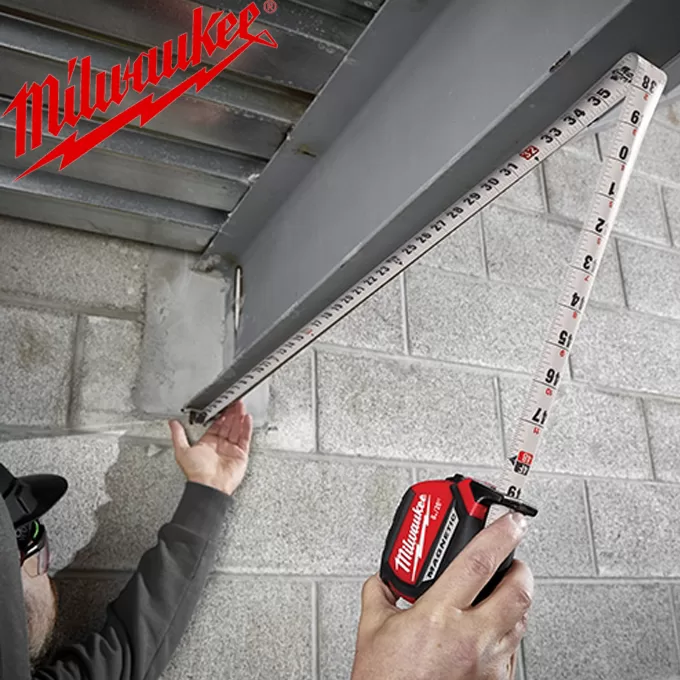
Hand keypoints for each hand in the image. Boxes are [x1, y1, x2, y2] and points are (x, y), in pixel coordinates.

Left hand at [169, 400, 252, 495]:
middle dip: (231, 413)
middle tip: (234, 403)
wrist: (209, 486)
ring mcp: (231, 450)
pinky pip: (245, 438)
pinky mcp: (241, 454)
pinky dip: (247, 428)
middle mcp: (220, 446)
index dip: (220, 415)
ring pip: (237, 429)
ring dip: (239, 417)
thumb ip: (178, 435)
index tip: (223, 406)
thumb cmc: (196, 473)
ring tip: (241, 406)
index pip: (216, 425)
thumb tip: (172, 424)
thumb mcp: (182, 450)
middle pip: (228, 425)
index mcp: (207, 444)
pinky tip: (247, 418)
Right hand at [351, 512, 531, 679]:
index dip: (500, 536)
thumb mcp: (372, 631)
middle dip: (521, 568)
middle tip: (514, 556)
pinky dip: (508, 633)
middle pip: (517, 593)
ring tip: (504, 589)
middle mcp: (471, 640)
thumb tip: (382, 582)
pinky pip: (512, 651)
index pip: (479, 564)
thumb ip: (380, 596)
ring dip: (517, 601)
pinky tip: (492, 628)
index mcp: (438, 617)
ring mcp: (487, 665)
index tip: (511, 522)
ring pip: (521, 622)